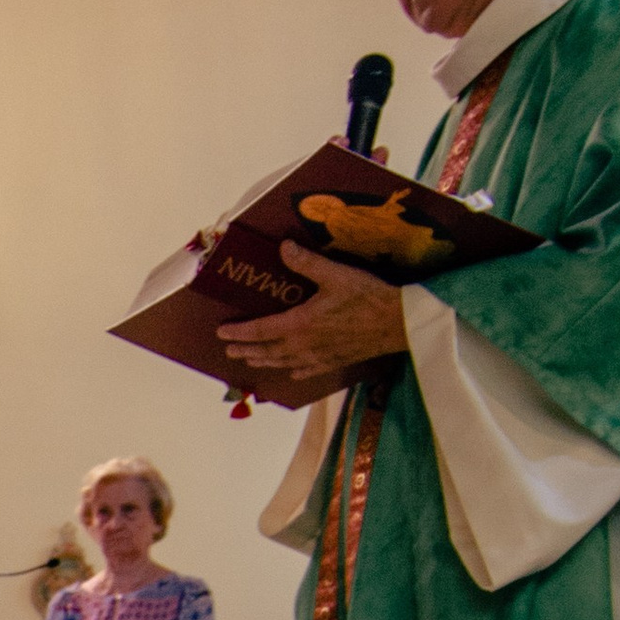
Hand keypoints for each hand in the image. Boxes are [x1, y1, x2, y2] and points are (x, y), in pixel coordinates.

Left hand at [218, 243, 406, 390]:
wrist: (398, 324)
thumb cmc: (367, 297)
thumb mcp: (335, 275)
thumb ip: (307, 263)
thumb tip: (284, 247)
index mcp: (299, 325)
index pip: (259, 331)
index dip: (239, 332)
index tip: (221, 333)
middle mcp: (304, 346)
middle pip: (266, 351)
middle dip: (246, 350)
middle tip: (229, 350)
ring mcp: (318, 358)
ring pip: (282, 363)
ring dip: (263, 362)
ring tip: (249, 361)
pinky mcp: (334, 363)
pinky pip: (306, 372)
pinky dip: (293, 372)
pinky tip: (291, 372)